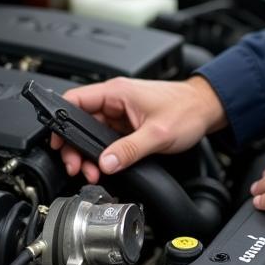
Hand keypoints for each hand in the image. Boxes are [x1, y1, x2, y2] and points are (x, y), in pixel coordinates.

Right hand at [50, 75, 226, 181]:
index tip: (58, 142)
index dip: (61, 121)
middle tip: (77, 167)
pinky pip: (106, 139)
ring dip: (88, 154)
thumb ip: (129, 149)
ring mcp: (120, 113)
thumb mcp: (158, 133)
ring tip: (92, 172)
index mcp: (117, 92)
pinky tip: (104, 167)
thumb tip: (105, 163)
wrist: (206, 109)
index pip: (75, 100)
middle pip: (80, 122)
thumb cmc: (187, 109)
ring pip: (92, 134)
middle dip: (75, 147)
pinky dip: (102, 154)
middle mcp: (115, 100)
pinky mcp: (127, 125)